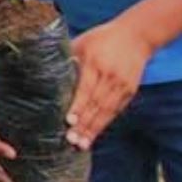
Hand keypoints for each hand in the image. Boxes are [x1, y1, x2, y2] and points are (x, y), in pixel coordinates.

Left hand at [65, 19, 154, 149]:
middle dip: (84, 124)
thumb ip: (67, 59)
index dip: (78, 106)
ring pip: (107, 111)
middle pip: (96, 104)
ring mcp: (122, 85)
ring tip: (82, 144)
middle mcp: (110, 76)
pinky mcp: (130, 91)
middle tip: (71, 141)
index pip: (86, 89)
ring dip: (94, 129)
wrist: (137, 36)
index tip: (68, 121)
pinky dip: (104, 124)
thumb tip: (44, 72)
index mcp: (96, 63)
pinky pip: (115, 111)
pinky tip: (94, 135)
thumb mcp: (82, 42)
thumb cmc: (102, 38)